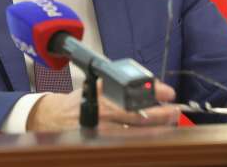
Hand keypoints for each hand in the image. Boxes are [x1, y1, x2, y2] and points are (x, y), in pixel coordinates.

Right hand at [26, 80, 180, 130]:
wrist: (52, 118)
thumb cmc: (77, 102)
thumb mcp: (93, 85)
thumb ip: (114, 84)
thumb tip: (146, 83)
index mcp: (101, 93)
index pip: (132, 91)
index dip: (152, 92)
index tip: (167, 92)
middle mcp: (102, 112)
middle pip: (137, 114)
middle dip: (159, 113)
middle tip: (174, 110)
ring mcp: (102, 130)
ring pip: (135, 132)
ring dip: (155, 129)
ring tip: (169, 123)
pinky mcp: (100, 141)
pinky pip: (126, 143)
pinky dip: (141, 140)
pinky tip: (153, 138)